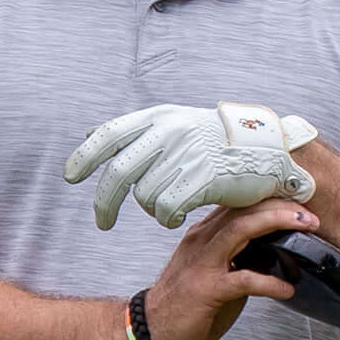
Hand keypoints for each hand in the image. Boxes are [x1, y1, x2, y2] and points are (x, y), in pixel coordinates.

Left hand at [67, 100, 319, 229]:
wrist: (269, 150)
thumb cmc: (218, 142)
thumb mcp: (176, 124)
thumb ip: (137, 132)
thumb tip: (91, 130)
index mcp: (159, 117)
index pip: (109, 134)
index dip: (85, 156)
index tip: (71, 176)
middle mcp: (168, 132)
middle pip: (119, 173)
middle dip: (104, 202)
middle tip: (102, 223)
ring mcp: (185, 154)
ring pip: (144, 196)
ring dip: (152, 210)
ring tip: (170, 207)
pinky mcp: (201, 178)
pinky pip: (166, 210)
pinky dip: (168, 218)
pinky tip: (179, 215)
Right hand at [138, 195, 323, 339]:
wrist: (150, 333)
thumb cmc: (182, 305)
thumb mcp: (212, 271)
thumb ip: (238, 257)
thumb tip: (273, 252)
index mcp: (204, 235)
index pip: (238, 203)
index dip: (270, 196)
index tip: (298, 198)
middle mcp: (202, 242)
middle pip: (244, 208)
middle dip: (282, 205)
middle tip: (310, 212)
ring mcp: (203, 263)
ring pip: (243, 229)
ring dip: (278, 224)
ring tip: (306, 229)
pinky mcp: (207, 289)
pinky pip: (244, 279)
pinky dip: (270, 283)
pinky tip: (286, 289)